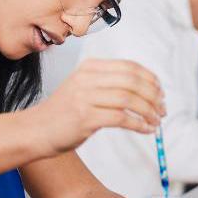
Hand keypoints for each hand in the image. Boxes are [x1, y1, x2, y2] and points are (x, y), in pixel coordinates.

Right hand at [25, 59, 165, 156]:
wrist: (34, 130)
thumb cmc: (62, 114)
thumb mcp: (82, 88)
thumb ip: (107, 84)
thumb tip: (144, 89)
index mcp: (89, 67)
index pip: (129, 67)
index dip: (150, 79)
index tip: (160, 92)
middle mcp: (87, 78)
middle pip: (132, 81)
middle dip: (153, 96)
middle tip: (163, 109)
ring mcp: (85, 97)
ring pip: (129, 99)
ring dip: (149, 111)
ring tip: (157, 121)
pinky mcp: (85, 117)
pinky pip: (122, 118)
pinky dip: (139, 124)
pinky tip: (146, 130)